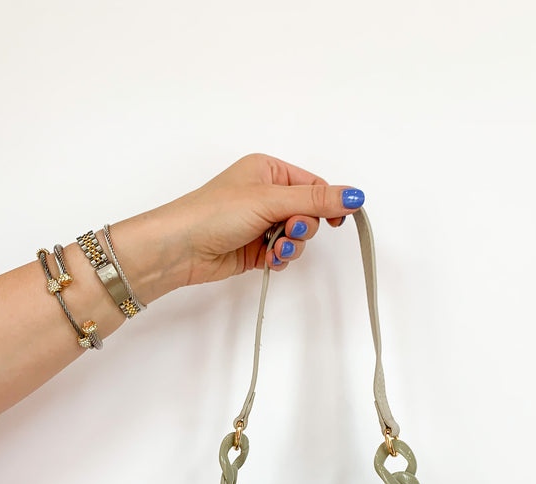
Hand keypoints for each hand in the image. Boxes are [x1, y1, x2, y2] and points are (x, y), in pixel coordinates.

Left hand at [151, 153, 364, 286]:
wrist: (181, 248)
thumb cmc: (215, 213)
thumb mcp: (271, 200)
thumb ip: (316, 199)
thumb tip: (355, 195)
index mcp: (268, 171)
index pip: (313, 184)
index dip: (328, 203)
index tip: (338, 220)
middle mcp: (266, 195)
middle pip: (309, 213)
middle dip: (304, 227)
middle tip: (287, 230)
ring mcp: (261, 223)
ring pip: (298, 237)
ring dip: (292, 246)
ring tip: (274, 248)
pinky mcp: (256, 248)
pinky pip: (284, 254)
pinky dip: (281, 258)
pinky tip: (268, 260)